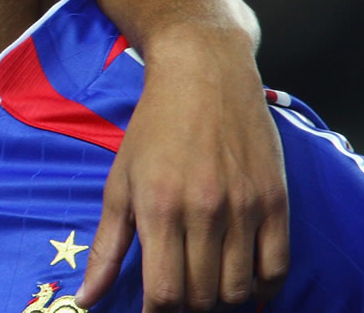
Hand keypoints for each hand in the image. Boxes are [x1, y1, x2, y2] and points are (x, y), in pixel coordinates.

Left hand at [75, 26, 288, 311]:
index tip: (152, 312)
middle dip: (186, 306)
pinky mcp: (276, 200)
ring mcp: (245, 206)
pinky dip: (261, 287)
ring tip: (205, 284)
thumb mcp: (119, 183)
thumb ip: (106, 246)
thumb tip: (86, 299)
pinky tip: (243, 280)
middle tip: (177, 292)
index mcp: (158, 207)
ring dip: (220, 299)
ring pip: (239, 290)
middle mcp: (204, 210)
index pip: (165, 293)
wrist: (204, 74)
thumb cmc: (154, 128)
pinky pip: (277, 269)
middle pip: (202, 297)